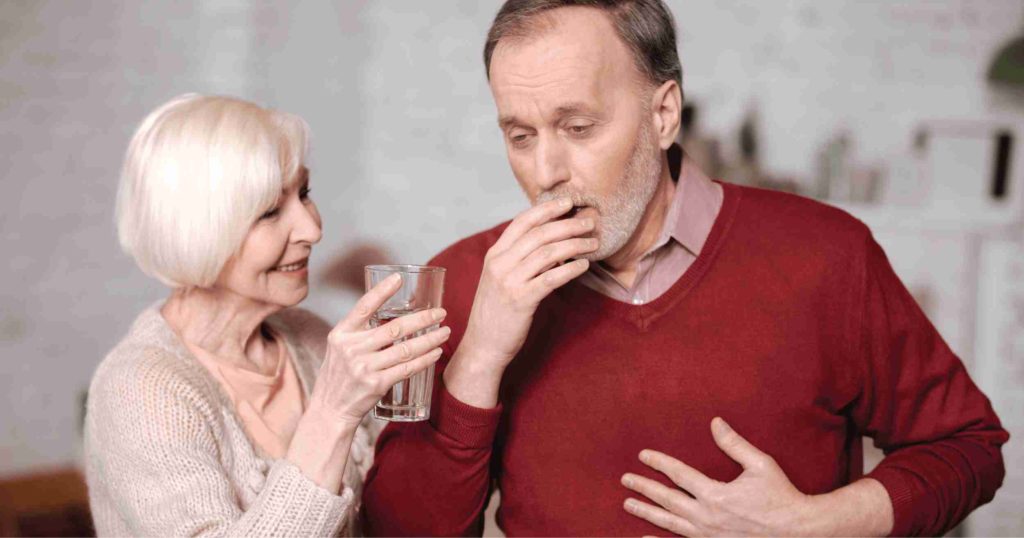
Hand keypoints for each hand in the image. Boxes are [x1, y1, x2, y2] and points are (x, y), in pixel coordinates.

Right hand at [308, 273, 450, 426]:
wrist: (330, 408)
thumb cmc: (339, 374)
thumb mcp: (340, 348)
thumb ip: (360, 332)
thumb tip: (392, 316)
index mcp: (341, 334)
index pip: (363, 307)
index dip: (382, 291)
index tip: (399, 278)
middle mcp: (352, 348)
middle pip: (394, 328)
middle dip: (422, 318)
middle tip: (441, 312)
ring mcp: (364, 367)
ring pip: (405, 349)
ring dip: (430, 339)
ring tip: (445, 331)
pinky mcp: (376, 385)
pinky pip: (407, 369)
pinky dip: (424, 359)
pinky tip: (436, 352)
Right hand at [458, 197, 597, 368]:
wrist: (483, 345)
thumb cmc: (496, 312)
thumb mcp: (501, 279)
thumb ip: (519, 259)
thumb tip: (551, 242)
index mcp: (494, 255)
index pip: (522, 222)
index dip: (546, 209)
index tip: (568, 202)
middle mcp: (500, 264)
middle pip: (539, 234)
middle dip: (568, 224)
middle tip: (589, 222)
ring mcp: (510, 282)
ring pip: (547, 253)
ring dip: (574, 245)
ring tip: (592, 243)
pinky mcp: (521, 300)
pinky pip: (551, 278)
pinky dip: (570, 269)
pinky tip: (584, 266)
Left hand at [621, 418, 815, 536]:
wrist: (799, 532)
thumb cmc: (781, 496)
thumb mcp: (760, 464)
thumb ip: (734, 444)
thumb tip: (715, 422)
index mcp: (715, 495)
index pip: (678, 474)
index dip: (659, 463)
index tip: (643, 455)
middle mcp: (706, 517)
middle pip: (667, 499)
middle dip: (644, 488)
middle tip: (625, 480)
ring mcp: (708, 536)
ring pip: (669, 523)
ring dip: (647, 512)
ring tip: (628, 504)